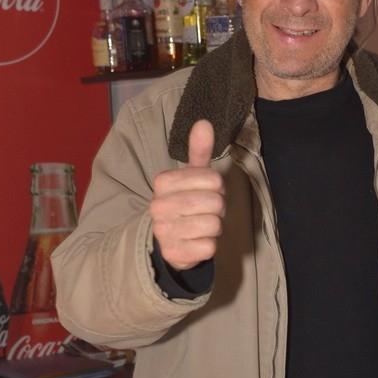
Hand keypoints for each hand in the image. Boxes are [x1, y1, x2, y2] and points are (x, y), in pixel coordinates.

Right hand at [149, 120, 224, 270]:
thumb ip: (199, 150)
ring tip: (202, 225)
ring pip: (213, 225)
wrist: (169, 240)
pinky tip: (197, 242)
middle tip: (207, 210)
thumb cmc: (186, 203)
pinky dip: (210, 245)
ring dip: (215, 226)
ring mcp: (163, 231)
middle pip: (216, 203)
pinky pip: (209, 247)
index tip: (207, 192)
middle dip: (219, 208)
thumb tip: (205, 123)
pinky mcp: (173, 254)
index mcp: (163, 182)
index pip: (213, 179)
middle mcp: (158, 206)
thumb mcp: (192, 176)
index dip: (218, 187)